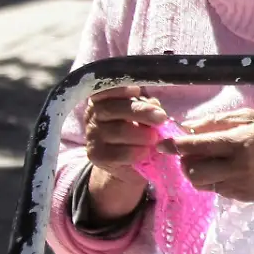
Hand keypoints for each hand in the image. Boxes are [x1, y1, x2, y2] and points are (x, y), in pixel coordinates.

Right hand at [82, 86, 167, 220]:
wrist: (127, 164)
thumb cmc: (136, 133)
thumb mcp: (142, 116)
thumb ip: (147, 107)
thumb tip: (155, 105)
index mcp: (102, 101)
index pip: (104, 90)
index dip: (120, 89)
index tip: (137, 90)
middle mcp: (93, 115)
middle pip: (112, 109)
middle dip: (140, 111)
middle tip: (161, 117)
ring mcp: (92, 136)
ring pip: (117, 130)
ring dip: (141, 134)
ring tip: (154, 138)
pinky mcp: (96, 155)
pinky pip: (117, 153)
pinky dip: (135, 152)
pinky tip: (145, 152)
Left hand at [160, 109, 253, 203]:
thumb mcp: (249, 116)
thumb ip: (216, 121)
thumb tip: (187, 127)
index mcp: (237, 143)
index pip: (196, 146)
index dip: (175, 145)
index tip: (163, 143)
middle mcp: (237, 167)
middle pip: (193, 172)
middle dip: (185, 163)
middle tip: (189, 154)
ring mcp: (241, 185)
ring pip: (202, 184)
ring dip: (197, 173)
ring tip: (207, 162)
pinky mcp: (244, 197)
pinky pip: (217, 190)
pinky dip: (214, 180)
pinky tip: (226, 170)